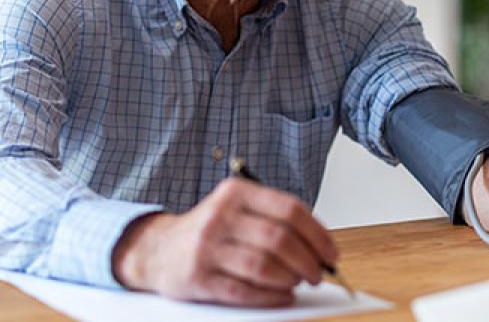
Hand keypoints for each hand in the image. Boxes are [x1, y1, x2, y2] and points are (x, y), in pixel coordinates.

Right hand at [112, 178, 337, 305]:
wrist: (157, 249)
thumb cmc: (211, 232)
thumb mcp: (237, 210)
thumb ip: (273, 220)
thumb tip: (320, 246)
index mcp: (236, 193)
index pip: (289, 209)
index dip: (317, 234)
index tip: (331, 253)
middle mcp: (220, 215)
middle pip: (279, 239)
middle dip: (308, 261)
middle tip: (319, 273)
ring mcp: (207, 246)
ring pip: (263, 266)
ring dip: (290, 279)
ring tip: (299, 283)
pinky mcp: (198, 277)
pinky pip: (244, 290)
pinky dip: (270, 296)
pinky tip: (282, 296)